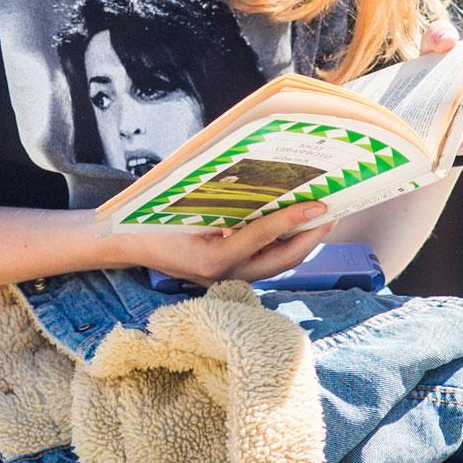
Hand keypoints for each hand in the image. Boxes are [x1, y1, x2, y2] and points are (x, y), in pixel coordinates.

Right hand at [114, 201, 332, 286]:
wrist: (128, 245)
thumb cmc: (152, 221)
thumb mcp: (184, 208)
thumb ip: (222, 204)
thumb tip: (264, 184)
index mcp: (212, 259)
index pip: (261, 237)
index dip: (291, 219)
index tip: (317, 205)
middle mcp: (225, 275)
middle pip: (282, 259)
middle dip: (311, 236)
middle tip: (333, 211)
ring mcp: (229, 278)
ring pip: (278, 263)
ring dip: (303, 241)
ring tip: (322, 216)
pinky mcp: (231, 274)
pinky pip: (266, 260)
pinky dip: (284, 243)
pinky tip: (296, 224)